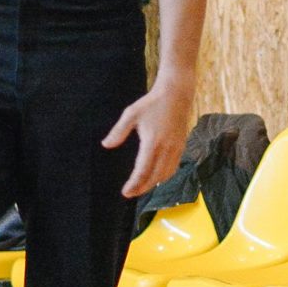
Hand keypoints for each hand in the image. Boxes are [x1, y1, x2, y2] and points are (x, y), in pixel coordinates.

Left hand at [102, 79, 191, 198]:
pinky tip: (157, 176)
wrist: (177, 93)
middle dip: (142, 188)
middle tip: (131, 193)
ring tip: (142, 187)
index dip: (134, 184)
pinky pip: (174, 167)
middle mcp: (166, 149)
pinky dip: (165, 175)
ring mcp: (176, 148)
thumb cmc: (152, 103)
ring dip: (154, 183)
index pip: (142, 170)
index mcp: (152, 142)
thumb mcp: (131, 114)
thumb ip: (118, 132)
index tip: (125, 192)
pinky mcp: (182, 146)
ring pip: (166, 174)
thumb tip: (106, 145)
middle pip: (155, 177)